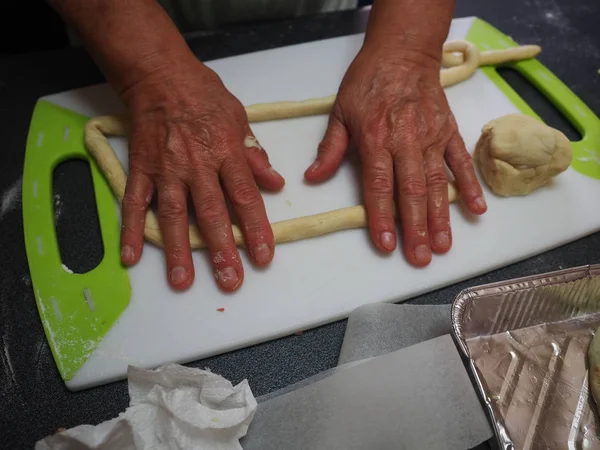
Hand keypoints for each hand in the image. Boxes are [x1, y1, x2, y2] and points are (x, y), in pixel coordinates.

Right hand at [119, 57, 284, 290]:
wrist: (161, 76)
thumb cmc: (204, 96)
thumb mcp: (240, 119)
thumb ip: (255, 156)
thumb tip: (275, 182)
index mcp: (227, 153)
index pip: (245, 198)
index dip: (255, 229)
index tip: (263, 256)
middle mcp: (197, 166)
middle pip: (212, 214)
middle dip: (222, 251)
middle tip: (229, 282)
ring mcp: (166, 169)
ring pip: (174, 215)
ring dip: (178, 251)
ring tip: (182, 281)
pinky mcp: (141, 169)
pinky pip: (135, 203)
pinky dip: (131, 230)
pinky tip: (130, 257)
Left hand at [304, 46, 486, 265]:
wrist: (402, 53)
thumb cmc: (367, 82)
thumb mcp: (340, 112)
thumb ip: (329, 149)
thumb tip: (313, 179)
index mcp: (376, 138)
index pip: (379, 185)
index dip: (382, 217)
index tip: (386, 245)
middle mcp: (406, 141)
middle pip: (412, 191)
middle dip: (416, 228)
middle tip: (420, 258)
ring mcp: (431, 137)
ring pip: (438, 182)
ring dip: (442, 216)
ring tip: (443, 246)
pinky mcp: (449, 131)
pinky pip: (461, 162)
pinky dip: (470, 186)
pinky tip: (476, 210)